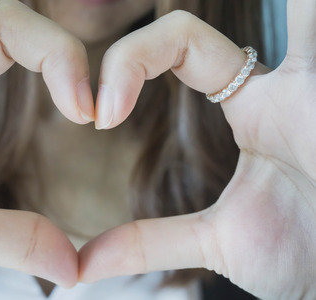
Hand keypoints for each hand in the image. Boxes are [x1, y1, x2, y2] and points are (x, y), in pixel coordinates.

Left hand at [80, 1, 315, 298]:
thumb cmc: (302, 256)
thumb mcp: (218, 241)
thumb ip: (149, 243)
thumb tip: (82, 265)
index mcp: (253, 109)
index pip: (180, 49)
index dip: (129, 65)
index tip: (101, 118)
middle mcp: (279, 85)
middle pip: (193, 28)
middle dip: (146, 44)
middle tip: (106, 103)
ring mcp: (310, 82)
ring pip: (290, 10)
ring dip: (272, 6)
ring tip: (253, 13)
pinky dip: (304, 13)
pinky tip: (290, 6)